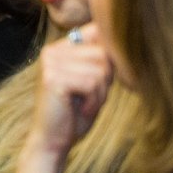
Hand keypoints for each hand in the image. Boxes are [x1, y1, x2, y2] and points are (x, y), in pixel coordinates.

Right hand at [26, 24, 112, 156]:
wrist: (53, 140)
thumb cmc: (75, 113)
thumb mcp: (91, 81)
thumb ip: (100, 60)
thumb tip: (122, 42)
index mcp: (60, 47)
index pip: (96, 31)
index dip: (109, 55)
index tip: (101, 79)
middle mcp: (52, 51)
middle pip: (103, 54)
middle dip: (106, 80)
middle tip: (90, 97)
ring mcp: (51, 63)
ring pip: (100, 70)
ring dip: (101, 93)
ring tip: (85, 104)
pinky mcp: (53, 79)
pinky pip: (92, 83)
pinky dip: (94, 101)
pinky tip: (82, 109)